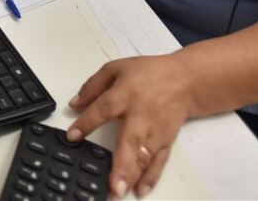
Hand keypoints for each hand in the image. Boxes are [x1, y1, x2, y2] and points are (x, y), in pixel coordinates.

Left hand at [67, 54, 195, 197]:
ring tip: (118, 192)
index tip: (72, 136)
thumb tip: (74, 104)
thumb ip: (93, 86)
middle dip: (121, 165)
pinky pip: (159, 162)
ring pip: (144, 157)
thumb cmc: (149, 73)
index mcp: (126, 94)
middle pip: (130, 141)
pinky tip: (140, 190)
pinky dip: (150, 177)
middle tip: (111, 185)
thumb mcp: (116, 68)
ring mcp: (156, 130)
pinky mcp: (167, 141)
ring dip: (132, 176)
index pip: (104, 108)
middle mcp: (142, 115)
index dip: (88, 122)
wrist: (185, 80)